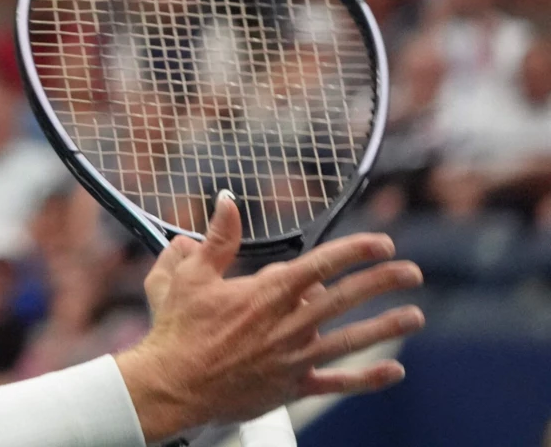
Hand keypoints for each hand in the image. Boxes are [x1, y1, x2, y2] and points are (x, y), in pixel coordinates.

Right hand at [116, 192, 424, 439]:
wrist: (173, 386)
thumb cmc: (177, 330)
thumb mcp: (189, 275)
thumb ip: (216, 237)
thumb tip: (227, 200)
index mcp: (266, 293)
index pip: (321, 264)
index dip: (355, 250)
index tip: (381, 241)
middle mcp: (287, 324)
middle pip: (345, 298)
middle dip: (382, 281)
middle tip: (411, 271)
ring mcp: (292, 358)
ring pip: (349, 339)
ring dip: (386, 326)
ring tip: (415, 316)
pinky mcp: (290, 387)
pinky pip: (336, 383)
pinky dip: (366, 379)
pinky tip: (393, 372)